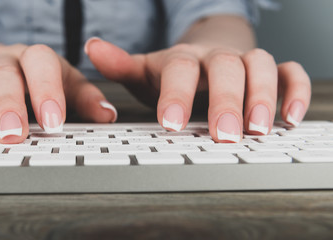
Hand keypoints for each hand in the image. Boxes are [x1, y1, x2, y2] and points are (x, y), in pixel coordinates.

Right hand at [0, 44, 116, 142]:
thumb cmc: (27, 76)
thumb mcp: (59, 83)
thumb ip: (81, 96)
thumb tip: (108, 115)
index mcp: (32, 59)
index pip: (43, 63)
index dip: (48, 90)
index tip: (53, 123)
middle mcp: (1, 58)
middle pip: (3, 70)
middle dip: (7, 103)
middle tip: (12, 135)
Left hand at [85, 38, 310, 142]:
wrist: (204, 55)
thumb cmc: (172, 73)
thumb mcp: (144, 71)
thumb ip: (120, 65)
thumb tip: (92, 49)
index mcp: (182, 58)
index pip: (179, 68)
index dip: (176, 93)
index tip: (172, 124)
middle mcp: (214, 57)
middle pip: (224, 67)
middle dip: (224, 100)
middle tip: (223, 134)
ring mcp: (243, 62)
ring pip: (260, 66)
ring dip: (261, 96)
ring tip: (257, 129)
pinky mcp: (269, 72)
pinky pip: (289, 73)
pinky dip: (294, 91)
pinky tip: (290, 118)